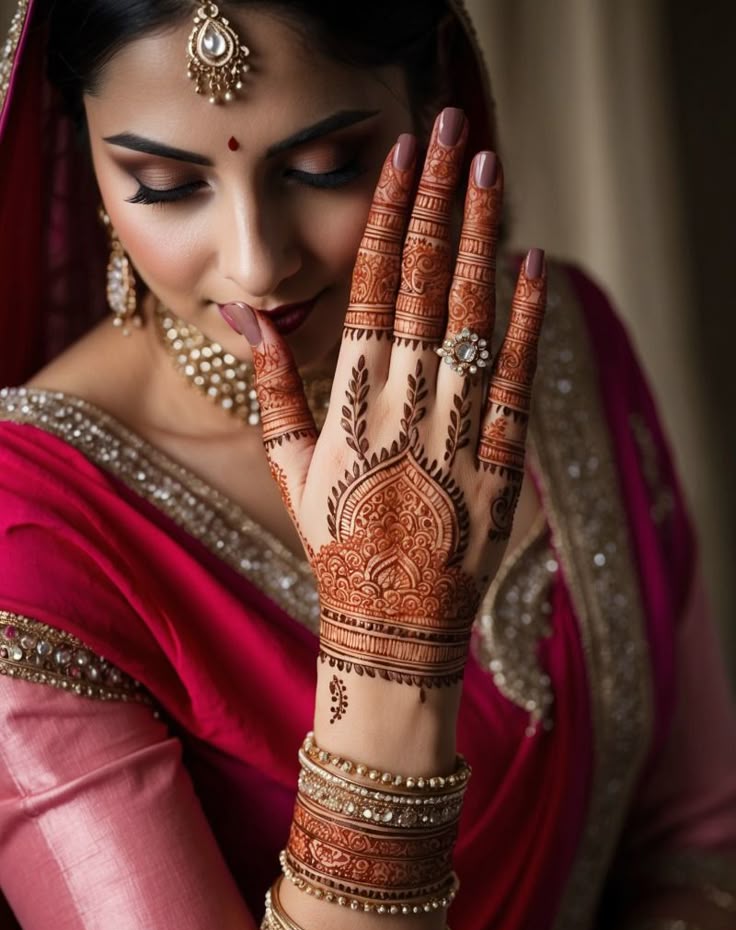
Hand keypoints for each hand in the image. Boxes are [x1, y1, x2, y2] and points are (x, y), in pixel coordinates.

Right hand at [244, 108, 545, 693]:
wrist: (393, 617)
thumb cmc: (336, 540)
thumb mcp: (287, 468)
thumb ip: (271, 388)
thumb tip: (246, 317)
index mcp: (351, 396)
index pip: (371, 284)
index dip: (387, 215)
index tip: (399, 158)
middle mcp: (406, 399)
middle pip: (423, 279)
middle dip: (438, 199)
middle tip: (451, 131)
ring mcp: (458, 424)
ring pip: (471, 313)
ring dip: (482, 237)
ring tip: (490, 171)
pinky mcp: (500, 455)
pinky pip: (517, 376)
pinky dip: (527, 320)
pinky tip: (532, 266)